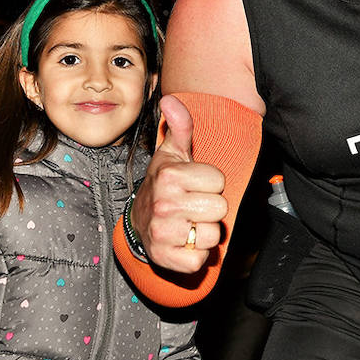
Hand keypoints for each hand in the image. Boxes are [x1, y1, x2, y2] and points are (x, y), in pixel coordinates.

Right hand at [133, 94, 226, 272]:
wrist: (140, 223)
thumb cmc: (163, 186)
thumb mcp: (172, 155)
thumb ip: (180, 126)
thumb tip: (170, 100)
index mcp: (170, 176)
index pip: (218, 181)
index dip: (210, 183)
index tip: (193, 185)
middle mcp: (164, 203)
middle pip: (220, 208)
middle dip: (210, 208)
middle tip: (192, 206)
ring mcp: (164, 232)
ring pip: (213, 235)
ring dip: (203, 231)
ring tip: (188, 223)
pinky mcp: (167, 258)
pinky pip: (200, 259)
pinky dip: (196, 255)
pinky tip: (184, 242)